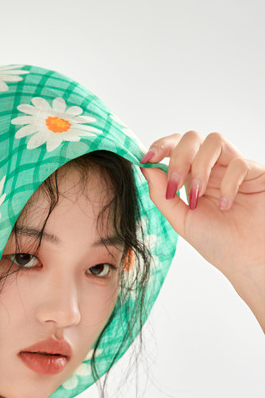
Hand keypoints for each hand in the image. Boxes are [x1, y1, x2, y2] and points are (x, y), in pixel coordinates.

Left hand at [139, 131, 264, 287]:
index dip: (161, 146)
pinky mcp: (256, 173)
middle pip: (192, 138)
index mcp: (192, 177)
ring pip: (214, 141)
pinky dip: (229, 184)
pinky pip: (239, 163)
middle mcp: (213, 168)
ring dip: (200, 166)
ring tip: (198, 195)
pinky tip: (226, 205)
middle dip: (178, 158)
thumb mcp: (181, 220)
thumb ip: (162, 195)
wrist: (245, 259)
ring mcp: (233, 168)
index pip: (175, 148)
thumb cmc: (217, 242)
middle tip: (175, 185)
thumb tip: (145, 168)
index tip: (147, 158)